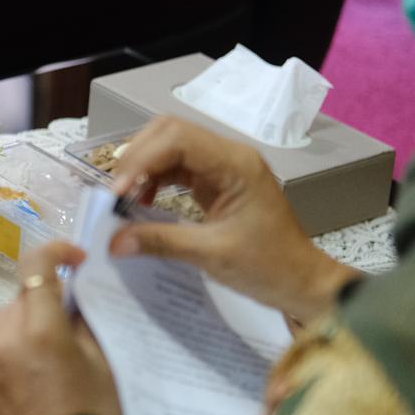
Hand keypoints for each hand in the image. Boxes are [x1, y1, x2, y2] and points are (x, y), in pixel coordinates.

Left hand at [0, 242, 121, 414]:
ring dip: (26, 327)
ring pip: (4, 329)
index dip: (55, 252)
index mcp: (41, 331)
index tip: (75, 259)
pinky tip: (39, 379)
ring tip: (53, 350)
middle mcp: (7, 345)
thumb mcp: (104, 364)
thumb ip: (84, 325)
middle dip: (42, 299)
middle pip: (19, 300)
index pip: (37, 268)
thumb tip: (73, 303)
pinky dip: (15, 357)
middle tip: (69, 315)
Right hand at [109, 116, 358, 322]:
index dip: (141, 160)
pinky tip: (141, 201)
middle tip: (115, 194)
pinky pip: (177, 168)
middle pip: (170, 133)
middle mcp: (229, 155)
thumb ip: (161, 242)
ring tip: (123, 199)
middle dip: (137, 157)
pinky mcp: (217, 182)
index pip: (177, 139)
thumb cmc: (268, 267)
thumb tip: (114, 241)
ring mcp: (223, 167)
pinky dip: (154, 179)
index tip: (117, 193)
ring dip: (143, 168)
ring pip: (170, 147)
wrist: (300, 282)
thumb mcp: (211, 255)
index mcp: (235, 164)